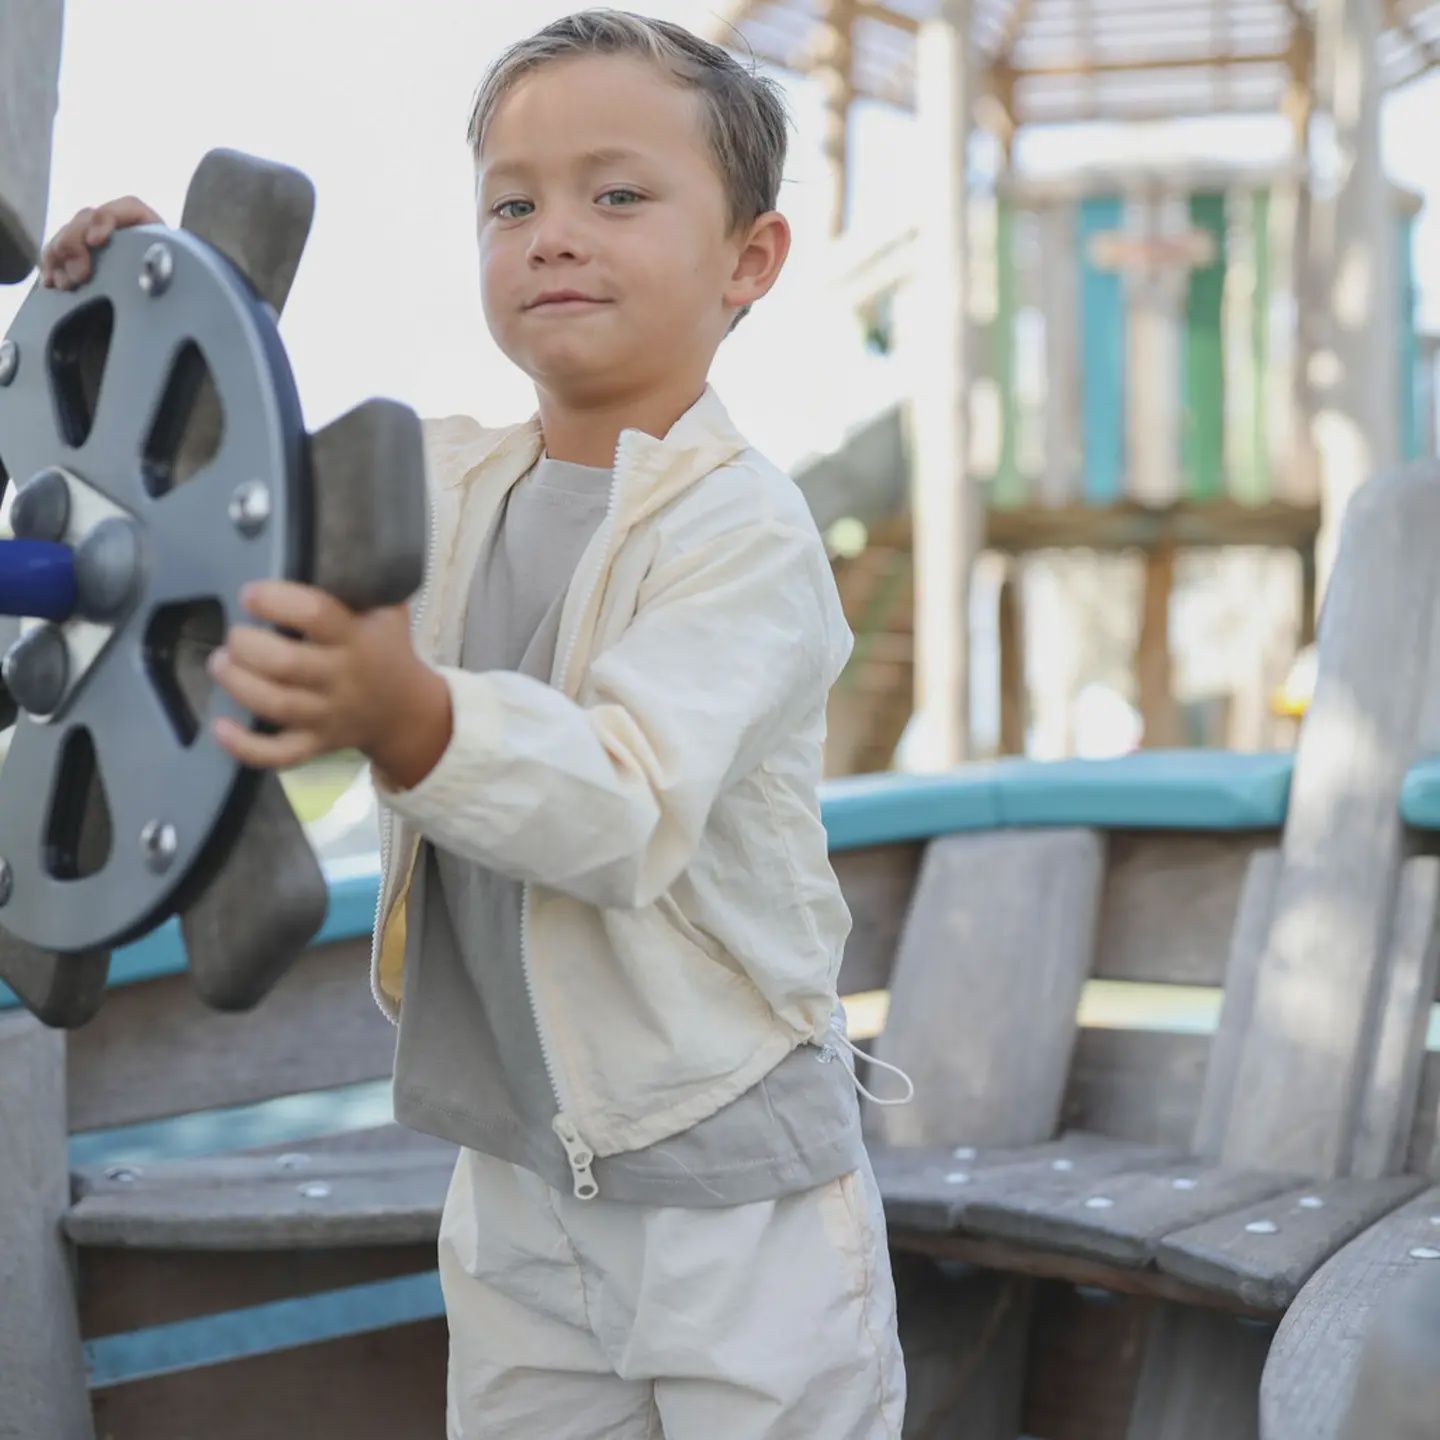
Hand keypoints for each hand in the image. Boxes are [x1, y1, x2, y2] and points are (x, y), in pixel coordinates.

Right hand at [40, 196, 164, 289]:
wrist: (163, 295)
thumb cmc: (171, 280)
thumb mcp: (173, 270)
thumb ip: (163, 264)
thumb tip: (150, 272)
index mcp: (144, 221)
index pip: (126, 207)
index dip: (104, 220)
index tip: (95, 241)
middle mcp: (115, 223)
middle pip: (86, 218)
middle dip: (76, 246)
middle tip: (81, 276)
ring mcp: (93, 234)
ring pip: (67, 234)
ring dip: (61, 258)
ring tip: (68, 285)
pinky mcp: (78, 252)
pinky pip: (56, 251)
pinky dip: (52, 265)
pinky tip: (51, 282)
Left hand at [207, 580, 451, 784]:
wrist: (406, 712)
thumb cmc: (385, 648)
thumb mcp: (385, 609)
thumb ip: (358, 581)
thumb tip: (319, 533)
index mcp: (357, 637)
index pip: (317, 614)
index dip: (276, 601)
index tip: (251, 594)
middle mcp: (341, 678)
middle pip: (285, 665)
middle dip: (246, 646)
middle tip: (234, 635)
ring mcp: (327, 715)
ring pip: (275, 706)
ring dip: (237, 683)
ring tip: (220, 662)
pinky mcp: (315, 743)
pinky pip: (279, 754)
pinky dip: (245, 747)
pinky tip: (219, 727)